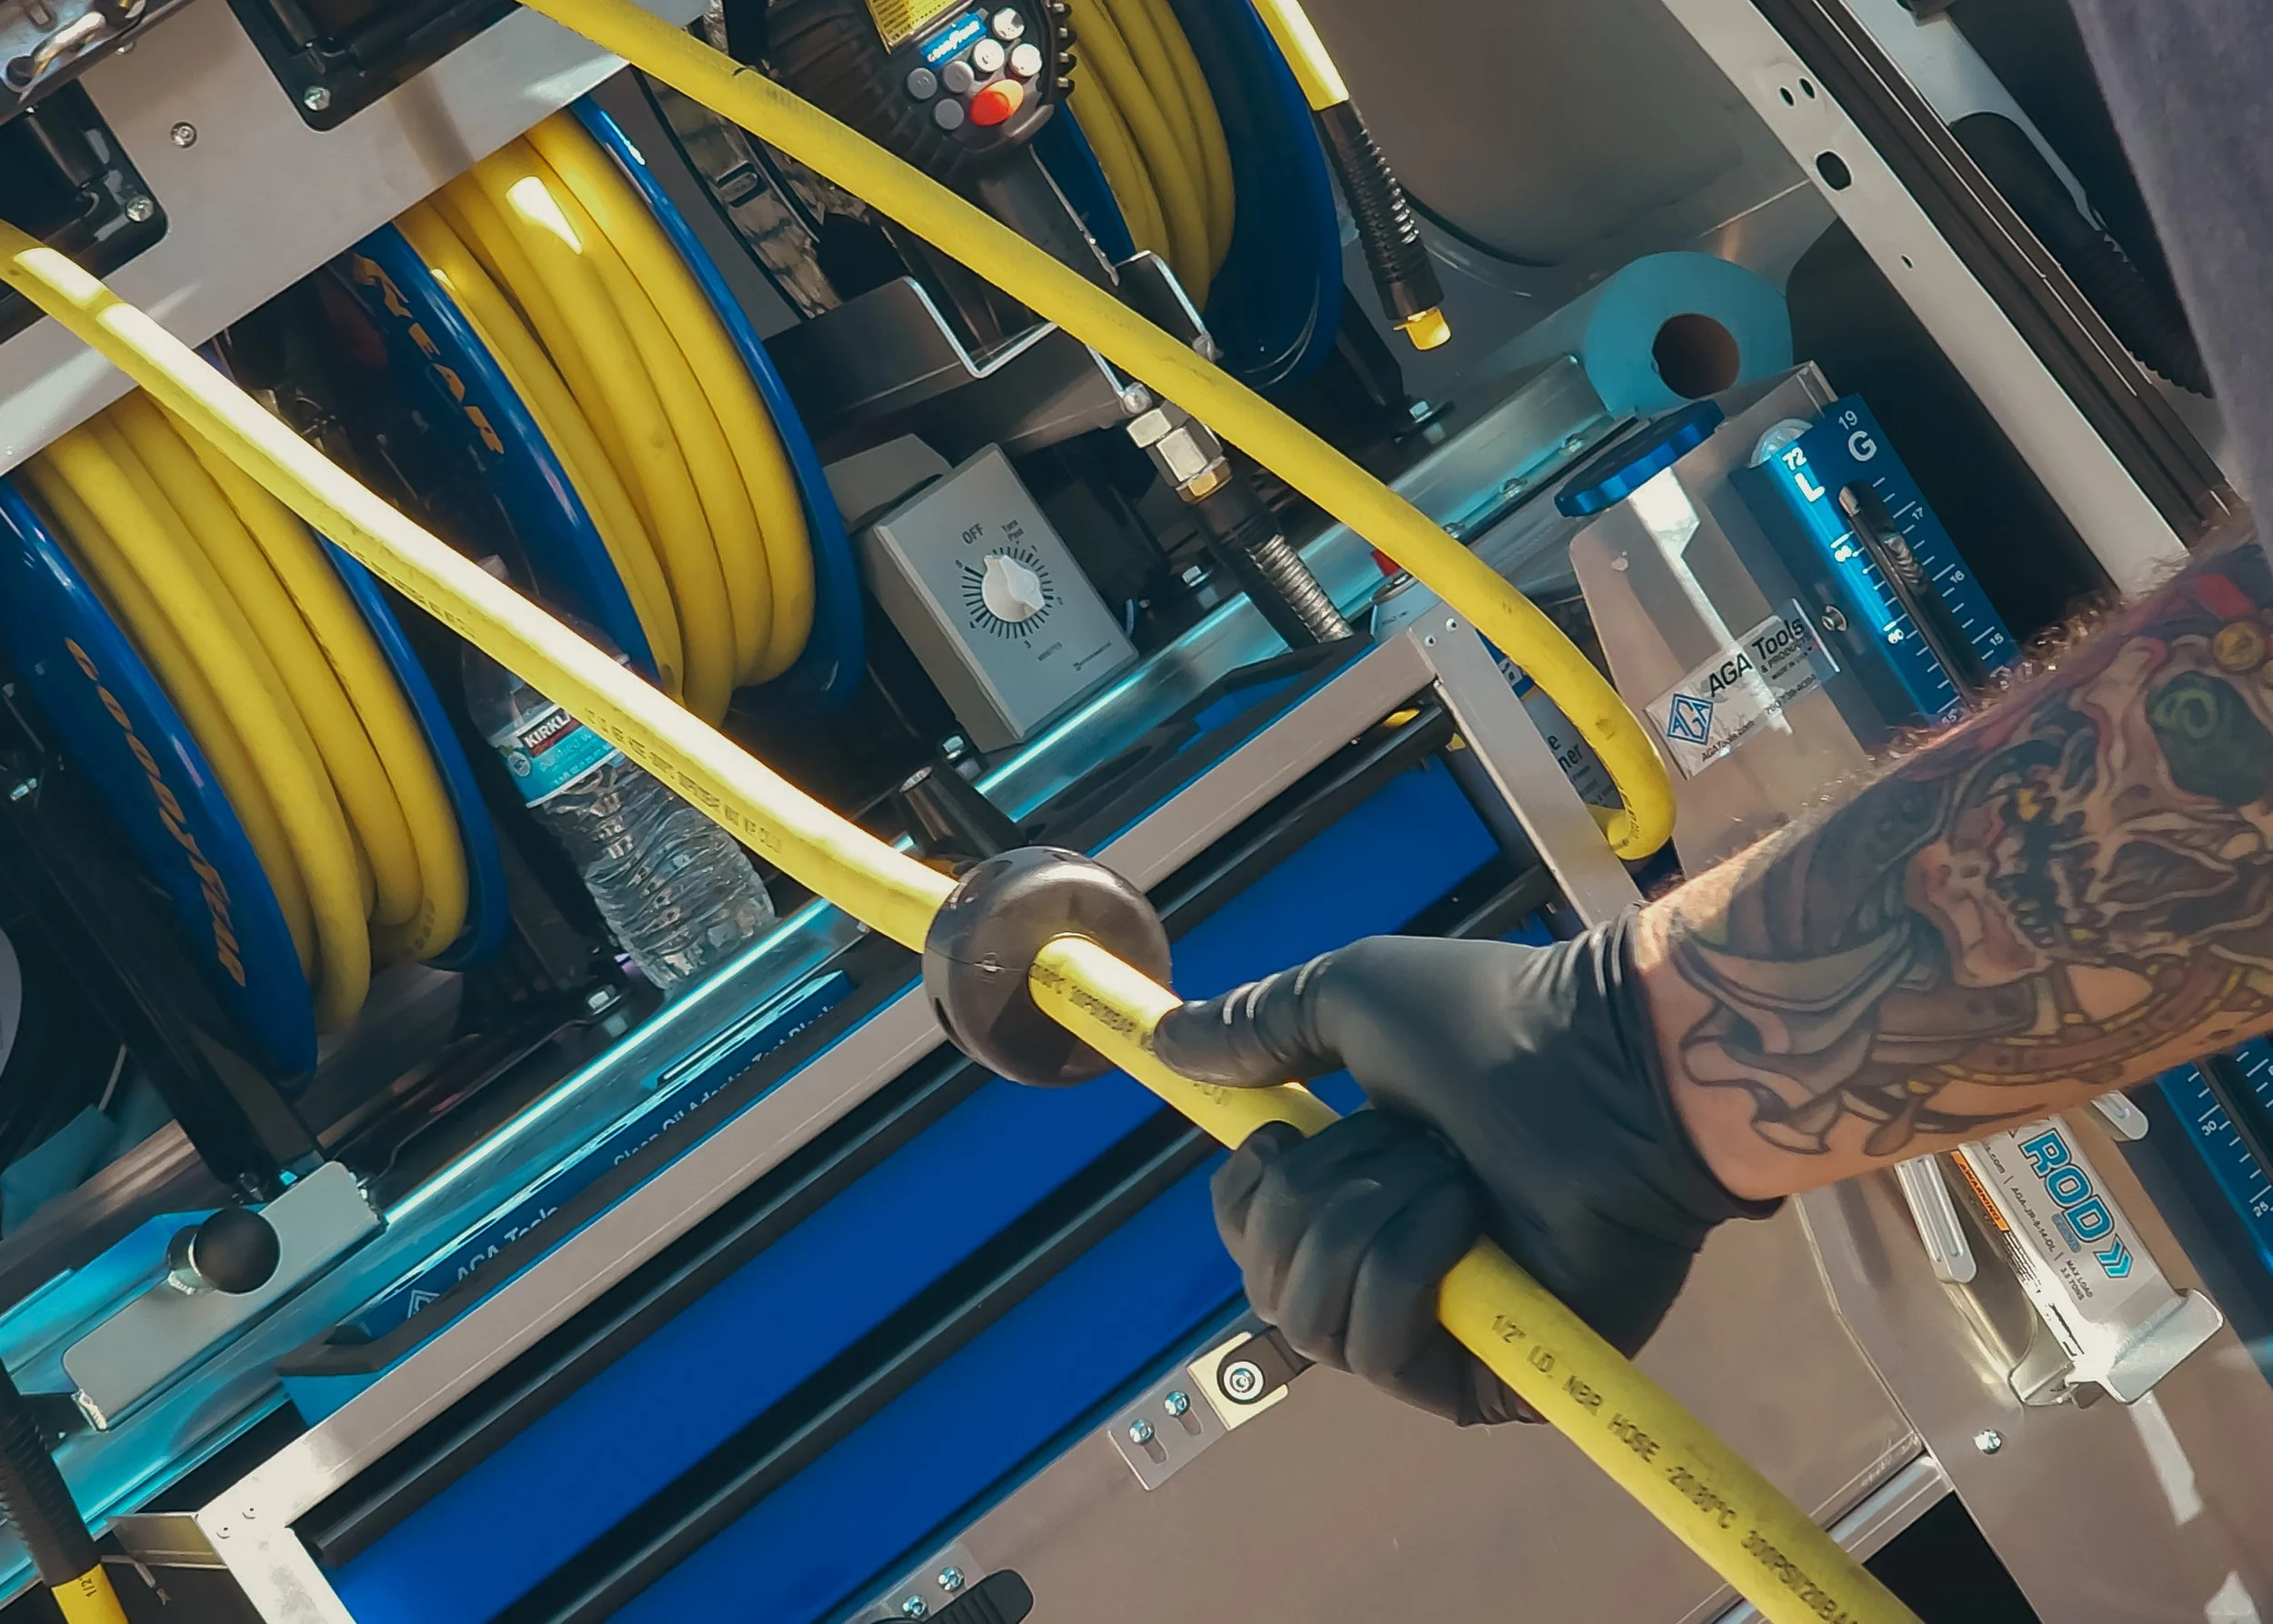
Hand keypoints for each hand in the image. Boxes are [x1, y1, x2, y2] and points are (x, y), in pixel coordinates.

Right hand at [1154, 915, 1773, 1425]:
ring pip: (1317, 1319)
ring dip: (1370, 1225)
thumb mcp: (1351, 998)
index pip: (1252, 1236)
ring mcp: (1447, 1328)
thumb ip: (1261, 1025)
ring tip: (1451, 1175)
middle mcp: (1399, 1265)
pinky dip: (1408, 1273)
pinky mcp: (1490, 1379)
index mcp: (1366, 1189)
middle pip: (1270, 1283)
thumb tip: (1169, 1038)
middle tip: (1402, 1143)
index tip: (1278, 1138)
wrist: (1610, 1069)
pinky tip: (1466, 1221)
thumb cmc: (1496, 1025)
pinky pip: (1383, 1354)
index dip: (1246, 1198)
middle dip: (1318, 1199)